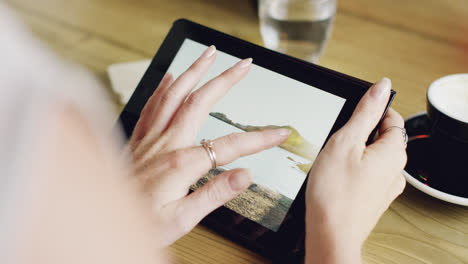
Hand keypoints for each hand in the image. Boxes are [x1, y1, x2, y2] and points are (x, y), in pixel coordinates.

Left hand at [129, 46, 290, 246]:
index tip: (280, 133)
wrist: (101, 220)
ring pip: (174, 93)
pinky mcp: (139, 139)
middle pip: (200, 101)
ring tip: (210, 54)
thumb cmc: (141, 224)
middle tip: (244, 64)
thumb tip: (245, 175)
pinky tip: (171, 75)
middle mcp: (166, 143)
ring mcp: (150, 138)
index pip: (230, 146)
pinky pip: (151, 104)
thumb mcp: (182, 219)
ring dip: (194, 70)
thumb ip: (214, 194)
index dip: (259, 139)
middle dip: (225, 79)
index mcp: (181, 164)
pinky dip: (163, 86)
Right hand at [305, 78, 406, 263]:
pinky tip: (335, 176)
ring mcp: (385, 186)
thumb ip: (365, 112)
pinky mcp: (374, 197)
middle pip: (381, 136)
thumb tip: (381, 86)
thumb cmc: (335, 193)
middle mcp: (395, 170)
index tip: (351, 114)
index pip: (391, 117)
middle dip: (358, 133)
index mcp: (393, 152)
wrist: (330, 234)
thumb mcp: (345, 141)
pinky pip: (367, 173)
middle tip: (336, 141)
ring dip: (354, 152)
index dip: (370, 110)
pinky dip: (353, 169)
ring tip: (333, 161)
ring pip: (371, 155)